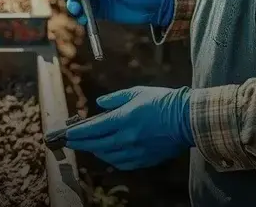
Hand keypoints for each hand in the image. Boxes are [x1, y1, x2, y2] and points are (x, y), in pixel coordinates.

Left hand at [65, 86, 193, 169]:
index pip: (94, 129)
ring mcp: (136, 151)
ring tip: (89, 146)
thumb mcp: (137, 92)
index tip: (68, 134)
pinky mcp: (145, 159)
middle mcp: (127, 137)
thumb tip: (99, 104)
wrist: (187, 119)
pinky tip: (108, 155)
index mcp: (124, 119)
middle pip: (97, 145)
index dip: (79, 132)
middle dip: (81, 144)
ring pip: (108, 156)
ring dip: (95, 152)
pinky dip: (111, 160)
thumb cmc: (163, 101)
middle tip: (70, 142)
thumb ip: (116, 99)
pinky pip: (122, 163)